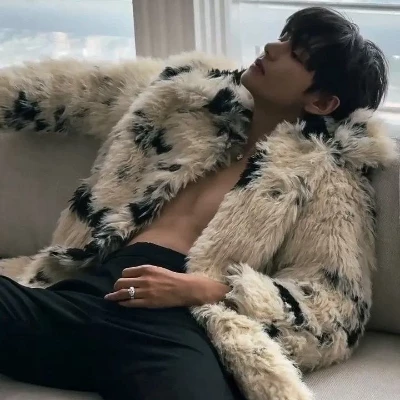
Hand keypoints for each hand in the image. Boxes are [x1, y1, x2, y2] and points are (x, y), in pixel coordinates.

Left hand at [104, 265, 229, 307]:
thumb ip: (144, 272)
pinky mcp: (148, 302)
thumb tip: (132, 276)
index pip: (126, 272)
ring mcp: (145, 291)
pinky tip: (121, 303)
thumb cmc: (172, 278)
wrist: (184, 288)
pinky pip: (130, 303)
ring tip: (109, 298)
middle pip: (121, 282)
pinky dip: (123, 303)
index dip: (122, 277)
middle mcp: (144, 279)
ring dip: (114, 296)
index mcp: (146, 269)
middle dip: (116, 286)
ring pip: (123, 293)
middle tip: (115, 290)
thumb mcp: (157, 270)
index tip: (122, 281)